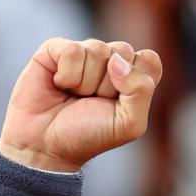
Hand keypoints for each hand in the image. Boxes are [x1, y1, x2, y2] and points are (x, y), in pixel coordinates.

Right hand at [0, 38, 162, 171]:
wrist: (46, 145)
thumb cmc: (90, 134)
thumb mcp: (129, 124)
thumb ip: (141, 90)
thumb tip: (117, 60)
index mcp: (132, 76)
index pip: (149, 59)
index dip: (136, 81)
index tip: (119, 103)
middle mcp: (109, 60)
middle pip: (124, 51)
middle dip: (109, 84)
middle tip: (94, 101)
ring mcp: (83, 53)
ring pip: (98, 50)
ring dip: (86, 83)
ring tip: (75, 96)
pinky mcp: (55, 49)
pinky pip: (72, 50)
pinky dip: (67, 75)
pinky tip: (59, 85)